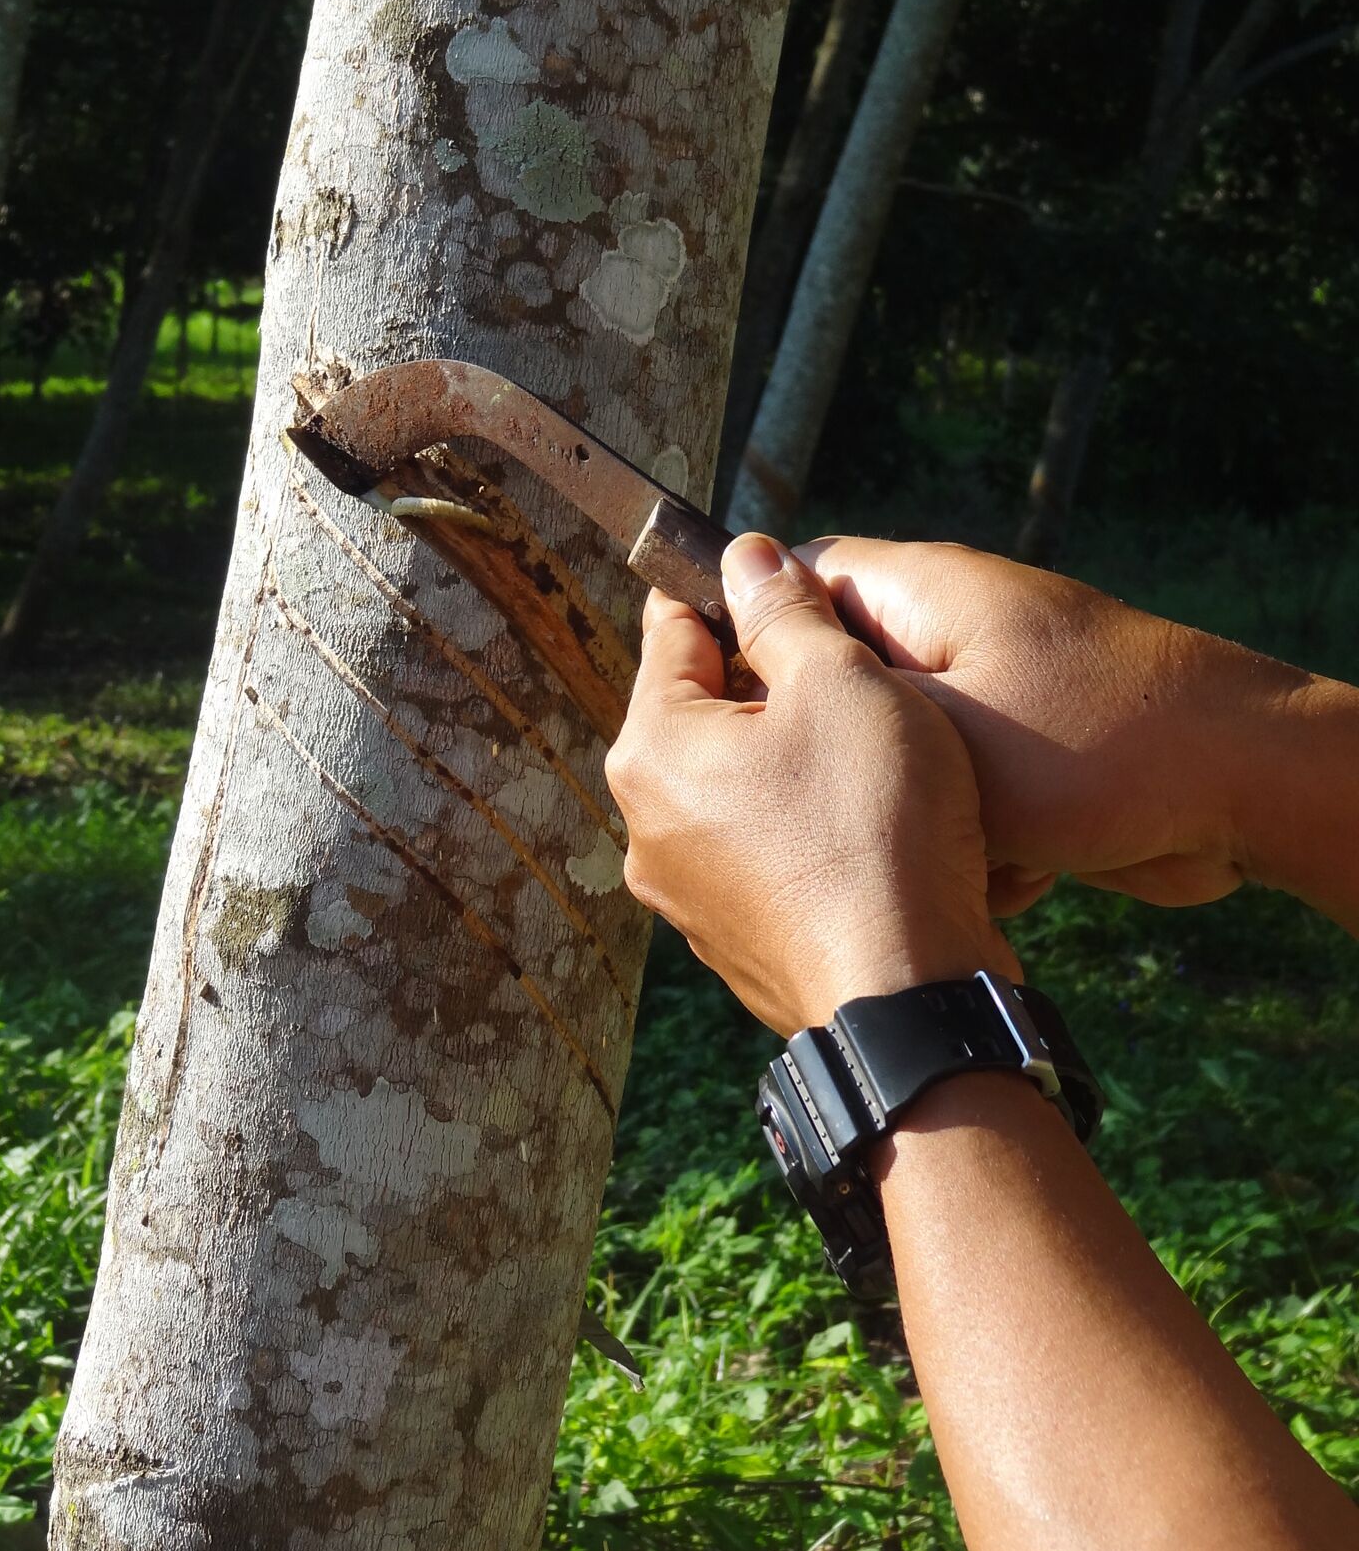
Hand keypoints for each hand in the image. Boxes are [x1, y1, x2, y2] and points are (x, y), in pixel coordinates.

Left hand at [604, 534, 1016, 1035]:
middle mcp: (646, 824)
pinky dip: (799, 832)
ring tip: (866, 761)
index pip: (672, 631)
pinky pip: (759, 855)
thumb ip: (786, 611)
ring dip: (786, 763)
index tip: (780, 585)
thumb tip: (745, 556)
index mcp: (652, 748)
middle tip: (849, 682)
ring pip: (733, 787)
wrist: (905, 995)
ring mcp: (683, 894)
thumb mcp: (842, 683)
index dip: (732, 596)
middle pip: (701, 714)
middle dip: (767, 687)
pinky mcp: (730, 942)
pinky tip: (861, 832)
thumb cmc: (875, 829)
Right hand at [796, 536, 1315, 914]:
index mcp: (919, 591)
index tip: (722, 720)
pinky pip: (958, 804)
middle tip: (831, 816)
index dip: (748, 640)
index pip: (794, 580)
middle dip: (839, 760)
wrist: (1247, 789)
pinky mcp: (1030, 762)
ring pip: (898, 762)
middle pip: (842, 686)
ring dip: (910, 818)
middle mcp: (951, 633)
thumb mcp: (935, 724)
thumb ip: (832, 694)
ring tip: (935, 853)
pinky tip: (996, 880)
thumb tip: (744, 662)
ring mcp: (995, 697)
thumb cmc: (1093, 744)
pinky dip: (968, 846)